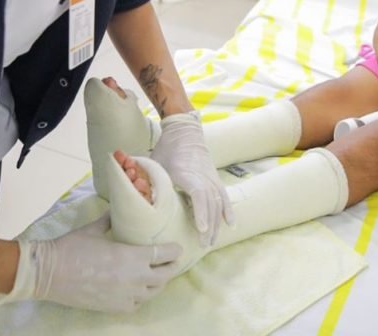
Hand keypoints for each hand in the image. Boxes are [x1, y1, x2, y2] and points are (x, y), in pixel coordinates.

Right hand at [0, 215, 181, 311]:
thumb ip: (110, 220)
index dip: (174, 251)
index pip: (165, 254)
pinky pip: (137, 304)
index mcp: (133, 256)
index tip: (177, 247)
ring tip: (156, 275)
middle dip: (170, 267)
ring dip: (157, 283)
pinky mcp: (114, 308)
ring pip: (153, 292)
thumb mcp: (95, 228)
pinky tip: (137, 290)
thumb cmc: (72, 247)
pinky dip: (141, 296)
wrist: (49, 273)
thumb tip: (117, 209)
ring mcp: (126, 296)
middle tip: (171, 261)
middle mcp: (135, 278)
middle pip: (165, 276)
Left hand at [151, 111, 232, 245]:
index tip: (200, 229)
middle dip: (209, 226)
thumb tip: (145, 207)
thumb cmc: (166, 150)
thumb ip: (150, 184)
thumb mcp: (154, 165)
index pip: (198, 194)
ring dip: (216, 223)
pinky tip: (231, 224)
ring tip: (210, 241)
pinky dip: (228, 210)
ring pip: (218, 203)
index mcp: (186, 173)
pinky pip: (225, 196)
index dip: (200, 212)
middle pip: (210, 203)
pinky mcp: (215, 178)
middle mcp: (202, 176)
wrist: (184, 132)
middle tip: (203, 244)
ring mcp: (211, 177)